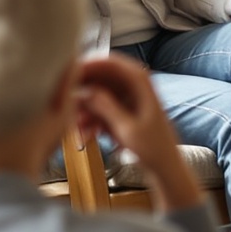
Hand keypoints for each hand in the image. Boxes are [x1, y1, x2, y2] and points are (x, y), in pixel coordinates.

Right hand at [72, 56, 197, 209]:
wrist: (165, 169)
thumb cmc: (154, 150)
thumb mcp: (128, 129)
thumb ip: (107, 108)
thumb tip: (86, 91)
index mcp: (141, 83)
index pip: (110, 62)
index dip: (88, 66)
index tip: (68, 76)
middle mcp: (134, 86)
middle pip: (100, 77)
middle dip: (82, 92)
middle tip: (64, 105)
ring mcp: (127, 99)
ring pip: (96, 95)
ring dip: (84, 110)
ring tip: (77, 128)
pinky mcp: (121, 112)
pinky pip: (100, 109)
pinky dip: (91, 120)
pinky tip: (86, 135)